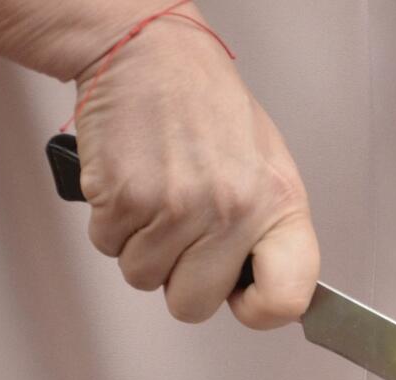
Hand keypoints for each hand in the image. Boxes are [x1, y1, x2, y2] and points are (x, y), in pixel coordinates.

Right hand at [71, 6, 318, 327]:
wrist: (151, 54)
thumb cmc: (209, 109)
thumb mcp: (267, 169)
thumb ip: (269, 233)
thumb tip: (263, 291)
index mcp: (281, 205)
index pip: (287, 299)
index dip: (258, 310)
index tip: (242, 296)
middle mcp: (234, 210)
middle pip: (194, 306)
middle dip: (178, 278)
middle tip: (181, 233)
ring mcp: (178, 207)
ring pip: (143, 278)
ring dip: (141, 245)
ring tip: (157, 196)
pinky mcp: (125, 197)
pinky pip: (108, 247)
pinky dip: (112, 222)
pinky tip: (132, 183)